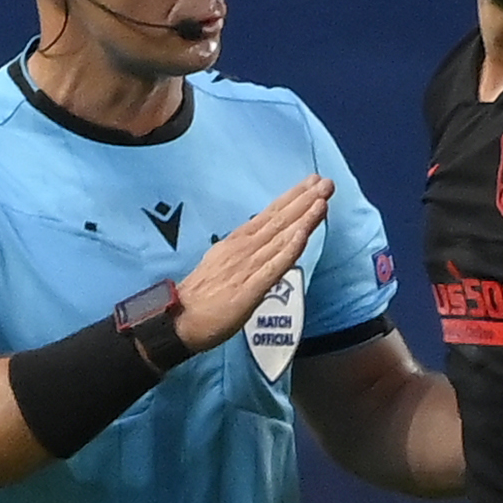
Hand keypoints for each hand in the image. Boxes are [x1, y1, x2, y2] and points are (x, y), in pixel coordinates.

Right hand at [172, 175, 333, 353]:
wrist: (177, 321)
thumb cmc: (200, 298)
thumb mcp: (221, 265)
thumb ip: (243, 255)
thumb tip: (262, 246)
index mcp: (236, 243)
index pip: (268, 216)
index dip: (291, 199)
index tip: (310, 184)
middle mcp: (243, 249)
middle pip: (278, 220)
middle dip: (303, 199)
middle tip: (325, 181)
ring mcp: (247, 267)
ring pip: (280, 237)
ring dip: (303, 217)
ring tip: (322, 198)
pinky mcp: (249, 288)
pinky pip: (274, 265)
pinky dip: (290, 248)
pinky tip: (304, 233)